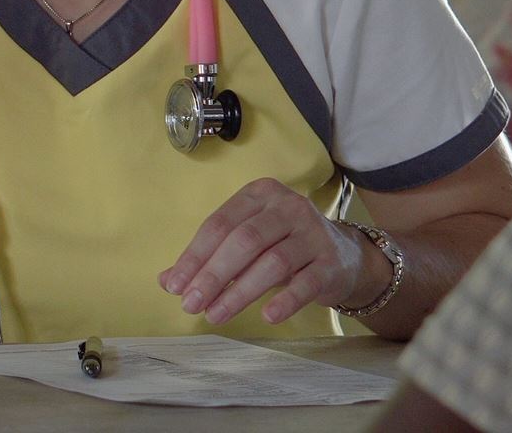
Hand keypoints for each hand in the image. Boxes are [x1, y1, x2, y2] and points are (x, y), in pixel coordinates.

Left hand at [159, 178, 385, 325]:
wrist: (344, 256)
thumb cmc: (284, 245)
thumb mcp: (247, 244)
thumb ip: (208, 257)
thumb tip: (167, 281)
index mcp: (259, 195)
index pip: (219, 224)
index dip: (194, 256)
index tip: (175, 285)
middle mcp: (288, 207)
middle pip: (243, 241)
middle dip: (213, 275)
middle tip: (191, 304)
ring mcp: (313, 233)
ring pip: (272, 262)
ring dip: (239, 292)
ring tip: (215, 315)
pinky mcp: (331, 262)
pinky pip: (305, 283)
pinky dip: (285, 300)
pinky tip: (266, 316)